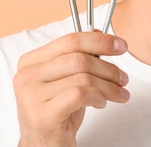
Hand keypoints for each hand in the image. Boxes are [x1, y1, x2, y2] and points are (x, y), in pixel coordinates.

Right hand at [13, 31, 129, 146]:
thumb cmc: (57, 114)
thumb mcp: (67, 81)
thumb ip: (78, 58)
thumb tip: (101, 35)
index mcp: (31, 62)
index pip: (69, 41)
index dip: (99, 41)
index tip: (120, 45)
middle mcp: (27, 76)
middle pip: (78, 58)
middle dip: (108, 68)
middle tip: (123, 78)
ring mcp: (32, 96)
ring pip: (82, 77)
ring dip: (108, 86)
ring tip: (118, 94)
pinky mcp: (43, 115)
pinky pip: (79, 94)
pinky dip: (97, 97)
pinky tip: (101, 104)